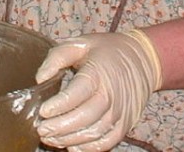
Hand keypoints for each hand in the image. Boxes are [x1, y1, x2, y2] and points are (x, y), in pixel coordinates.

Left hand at [35, 30, 161, 151]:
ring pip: (94, 133)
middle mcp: (112, 94)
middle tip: (41, 129)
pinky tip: (72, 147)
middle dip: (60, 127)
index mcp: (99, 71)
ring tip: (51, 138)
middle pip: (85, 117)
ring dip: (70, 140)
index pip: (79, 92)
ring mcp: (120, 111)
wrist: (143, 59)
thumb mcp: (82, 43)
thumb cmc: (108, 50)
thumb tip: (40, 77)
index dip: (60, 105)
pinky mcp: (126, 123)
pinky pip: (107, 142)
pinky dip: (89, 149)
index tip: (43, 110)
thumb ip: (57, 56)